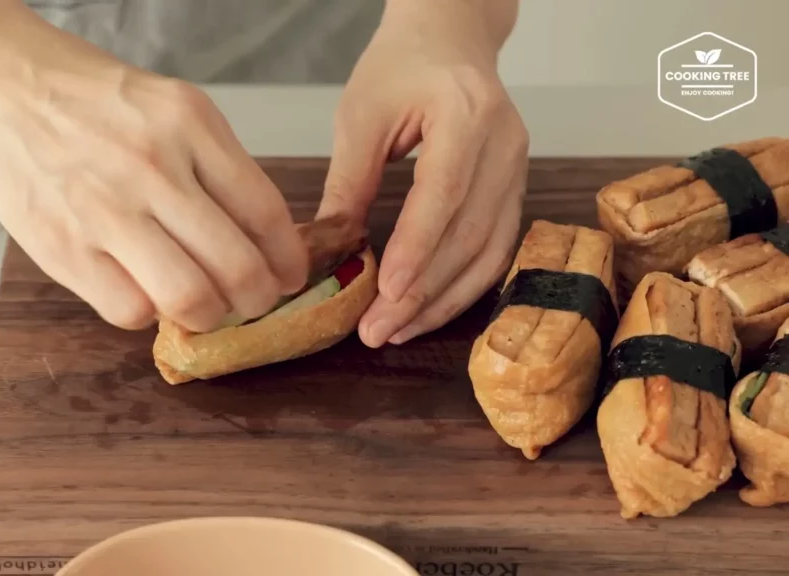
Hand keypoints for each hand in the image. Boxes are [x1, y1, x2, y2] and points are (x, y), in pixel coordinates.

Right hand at [0, 8, 308, 332]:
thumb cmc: (89, 101)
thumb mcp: (171, 108)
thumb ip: (215, 166)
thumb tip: (256, 238)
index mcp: (190, 126)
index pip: (265, 212)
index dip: (287, 260)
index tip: (289, 275)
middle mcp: (155, 167)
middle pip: (238, 267)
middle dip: (258, 299)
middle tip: (251, 300)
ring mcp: (107, 211)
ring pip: (191, 299)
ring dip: (208, 314)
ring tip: (202, 304)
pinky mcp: (64, 249)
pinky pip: (132, 311)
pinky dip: (147, 313)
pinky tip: (142, 289)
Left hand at [317, 0, 527, 347]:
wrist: (449, 39)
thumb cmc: (401, 67)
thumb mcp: (360, 116)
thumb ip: (348, 183)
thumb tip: (330, 252)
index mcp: (466, 113)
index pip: (444, 192)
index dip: (417, 248)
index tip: (387, 292)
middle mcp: (504, 144)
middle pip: (470, 233)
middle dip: (423, 290)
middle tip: (377, 330)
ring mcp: (517, 169)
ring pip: (489, 253)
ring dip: (443, 300)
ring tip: (397, 331)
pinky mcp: (515, 189)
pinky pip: (496, 250)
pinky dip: (462, 287)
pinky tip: (428, 310)